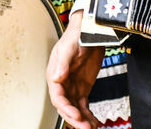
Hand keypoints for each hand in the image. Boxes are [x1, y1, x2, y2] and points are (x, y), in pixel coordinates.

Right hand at [47, 14, 102, 128]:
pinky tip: (95, 123)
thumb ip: (63, 63)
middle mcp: (62, 84)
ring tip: (92, 128)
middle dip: (75, 119)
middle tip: (86, 127)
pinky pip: (84, 106)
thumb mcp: (69, 48)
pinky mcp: (83, 88)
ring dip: (82, 120)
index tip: (76, 115)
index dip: (66, 108)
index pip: (57, 97)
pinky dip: (89, 115)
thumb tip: (55, 78)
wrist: (90, 30)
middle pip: (66, 107)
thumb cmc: (76, 36)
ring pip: (75, 109)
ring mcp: (73, 87)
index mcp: (55, 75)